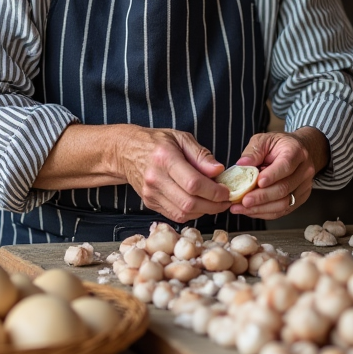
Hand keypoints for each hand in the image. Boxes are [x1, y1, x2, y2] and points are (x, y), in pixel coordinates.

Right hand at [117, 127, 231, 222]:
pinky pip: (175, 215)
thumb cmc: (156, 142)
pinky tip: (200, 204)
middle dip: (213, 206)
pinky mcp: (149, 203)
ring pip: (183, 213)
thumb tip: (219, 171)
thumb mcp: (181, 138)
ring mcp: (150, 194)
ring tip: (215, 203)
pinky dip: (191, 213)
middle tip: (226, 201)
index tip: (227, 191)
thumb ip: (201, 155)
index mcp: (165, 158)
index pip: (193, 183)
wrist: (126, 151)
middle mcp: (155, 178)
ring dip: (204, 212)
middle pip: (189, 202)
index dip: (214, 191)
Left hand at [230, 128, 328, 219]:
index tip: (258, 182)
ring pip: (284, 203)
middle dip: (262, 197)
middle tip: (244, 200)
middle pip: (284, 188)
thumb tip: (242, 164)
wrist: (300, 150)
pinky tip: (251, 211)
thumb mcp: (264, 140)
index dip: (272, 176)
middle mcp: (304, 170)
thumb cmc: (279, 145)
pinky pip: (283, 211)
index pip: (286, 166)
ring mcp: (304, 186)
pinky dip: (265, 213)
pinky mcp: (300, 198)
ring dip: (261, 208)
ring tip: (242, 208)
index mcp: (295, 151)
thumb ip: (253, 151)